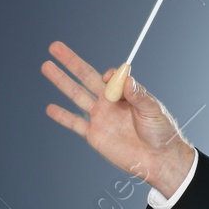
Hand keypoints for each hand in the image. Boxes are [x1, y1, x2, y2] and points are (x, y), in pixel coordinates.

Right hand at [41, 41, 194, 192]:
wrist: (159, 160)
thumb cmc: (162, 133)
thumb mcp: (154, 110)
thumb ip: (139, 94)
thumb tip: (126, 78)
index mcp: (125, 94)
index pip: (109, 77)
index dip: (107, 75)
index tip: (107, 77)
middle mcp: (110, 102)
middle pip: (86, 78)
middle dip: (71, 62)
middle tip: (55, 47)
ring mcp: (100, 117)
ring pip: (76, 95)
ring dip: (61, 81)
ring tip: (47, 66)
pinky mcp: (94, 135)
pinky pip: (75, 123)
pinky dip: (62, 116)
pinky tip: (51, 108)